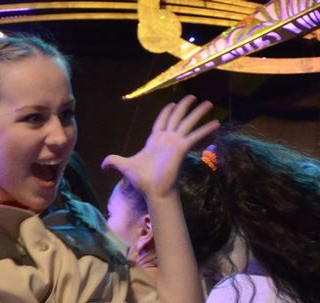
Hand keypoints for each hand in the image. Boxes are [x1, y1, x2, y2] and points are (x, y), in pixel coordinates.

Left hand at [101, 96, 218, 199]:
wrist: (152, 190)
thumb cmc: (141, 180)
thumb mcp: (124, 166)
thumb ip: (113, 161)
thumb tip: (102, 165)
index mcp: (154, 140)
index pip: (162, 121)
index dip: (166, 112)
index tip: (172, 103)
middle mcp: (166, 139)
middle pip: (177, 117)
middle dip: (184, 106)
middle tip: (193, 96)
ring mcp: (175, 142)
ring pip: (188, 122)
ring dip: (198, 113)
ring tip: (209, 103)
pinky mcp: (182, 148)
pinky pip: (195, 136)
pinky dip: (205, 129)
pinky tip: (216, 123)